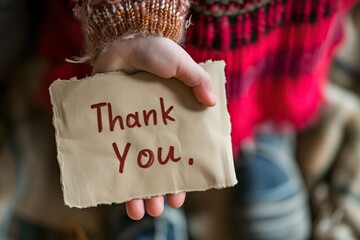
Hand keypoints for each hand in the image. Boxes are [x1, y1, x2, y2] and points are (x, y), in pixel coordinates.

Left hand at [92, 36, 215, 219]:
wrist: (123, 43)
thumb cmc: (156, 53)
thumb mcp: (181, 65)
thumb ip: (197, 81)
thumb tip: (212, 103)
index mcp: (174, 123)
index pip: (180, 157)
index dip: (182, 177)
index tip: (180, 195)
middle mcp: (153, 132)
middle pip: (156, 169)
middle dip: (158, 192)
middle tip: (158, 209)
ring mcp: (131, 131)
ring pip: (134, 168)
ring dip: (136, 192)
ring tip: (139, 210)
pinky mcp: (112, 127)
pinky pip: (113, 155)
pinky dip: (113, 174)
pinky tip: (116, 192)